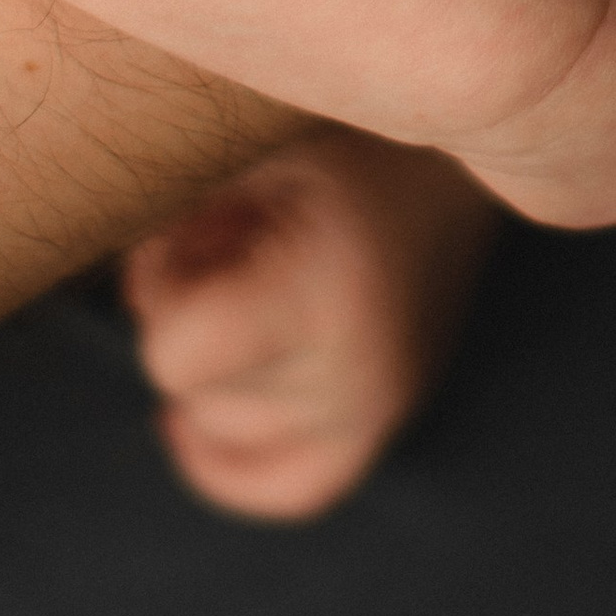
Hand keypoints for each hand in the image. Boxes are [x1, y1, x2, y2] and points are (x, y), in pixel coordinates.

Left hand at [121, 128, 498, 521]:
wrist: (484, 126)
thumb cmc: (354, 125)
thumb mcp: (257, 153)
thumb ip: (180, 227)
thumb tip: (132, 296)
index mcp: (325, 295)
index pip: (177, 359)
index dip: (159, 294)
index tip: (187, 232)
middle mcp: (360, 370)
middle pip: (201, 395)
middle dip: (187, 319)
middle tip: (222, 239)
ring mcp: (384, 402)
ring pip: (232, 435)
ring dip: (214, 369)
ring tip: (244, 287)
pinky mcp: (394, 409)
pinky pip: (294, 490)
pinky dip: (231, 467)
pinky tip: (188, 425)